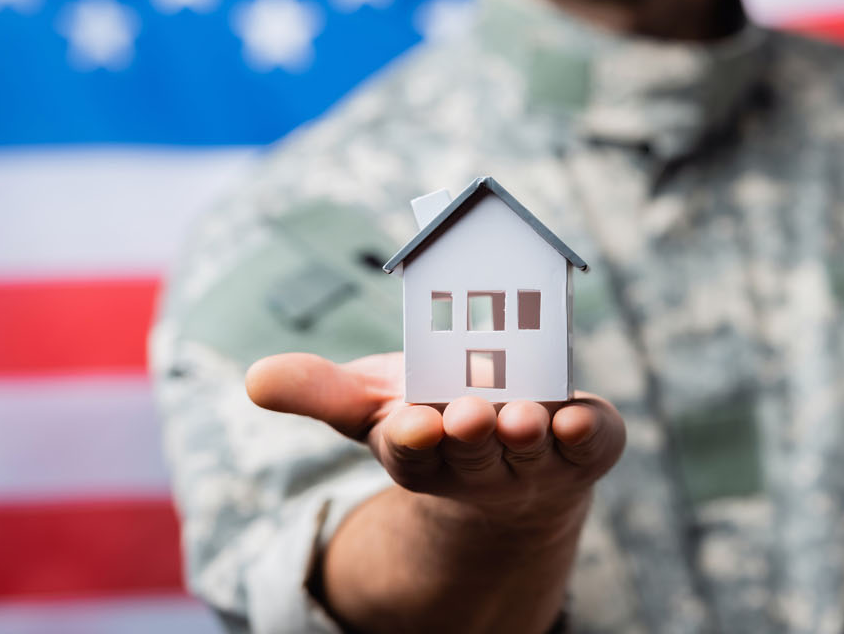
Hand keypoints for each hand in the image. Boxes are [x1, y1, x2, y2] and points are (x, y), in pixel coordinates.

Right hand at [244, 351, 625, 523]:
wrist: (511, 455)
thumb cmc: (433, 418)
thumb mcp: (372, 402)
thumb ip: (319, 390)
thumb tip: (254, 379)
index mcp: (422, 452)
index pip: (412, 454)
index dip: (413, 440)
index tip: (411, 423)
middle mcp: (479, 465)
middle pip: (471, 456)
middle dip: (469, 436)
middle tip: (467, 413)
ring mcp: (535, 460)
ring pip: (529, 450)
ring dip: (525, 433)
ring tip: (521, 416)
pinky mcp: (585, 448)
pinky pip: (590, 444)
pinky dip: (584, 433)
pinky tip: (576, 418)